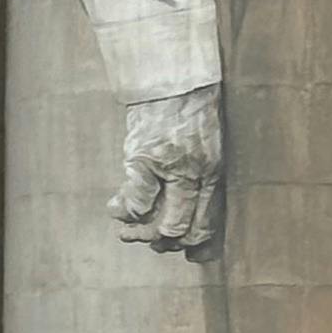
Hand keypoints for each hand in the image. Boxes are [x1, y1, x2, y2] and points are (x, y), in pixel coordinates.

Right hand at [114, 86, 224, 256]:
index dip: (197, 246)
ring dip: (141, 233)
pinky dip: (124, 211)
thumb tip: (194, 218)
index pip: (208, 223)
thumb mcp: (209, 147)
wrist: (174, 79)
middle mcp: (197, 174)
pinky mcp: (144, 159)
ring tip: (128, 232)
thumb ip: (203, 178)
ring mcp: (171, 168)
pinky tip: (117, 209)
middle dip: (165, 243)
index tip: (187, 254)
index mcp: (214, 173)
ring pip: (162, 221)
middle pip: (185, 229)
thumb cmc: (191, 112)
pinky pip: (136, 200)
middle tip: (152, 241)